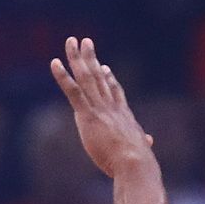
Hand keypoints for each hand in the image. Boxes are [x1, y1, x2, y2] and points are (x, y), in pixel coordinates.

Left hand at [50, 36, 152, 174]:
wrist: (134, 162)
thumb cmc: (139, 161)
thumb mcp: (142, 148)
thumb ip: (143, 142)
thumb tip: (149, 141)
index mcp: (124, 115)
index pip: (115, 92)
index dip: (109, 79)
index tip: (105, 67)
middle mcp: (111, 106)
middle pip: (99, 76)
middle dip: (91, 58)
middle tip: (86, 42)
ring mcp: (99, 108)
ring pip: (86, 77)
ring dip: (77, 57)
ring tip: (71, 41)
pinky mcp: (88, 115)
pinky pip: (73, 91)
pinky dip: (63, 76)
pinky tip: (54, 63)